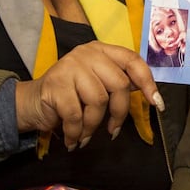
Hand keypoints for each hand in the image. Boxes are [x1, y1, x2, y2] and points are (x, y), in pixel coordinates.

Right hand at [15, 41, 163, 150]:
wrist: (32, 103)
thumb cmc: (71, 96)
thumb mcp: (97, 84)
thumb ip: (119, 83)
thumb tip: (150, 93)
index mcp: (101, 51)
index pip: (132, 60)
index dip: (147, 81)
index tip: (157, 103)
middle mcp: (87, 53)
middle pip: (119, 83)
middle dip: (119, 112)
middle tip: (113, 130)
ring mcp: (70, 66)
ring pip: (99, 100)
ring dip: (94, 125)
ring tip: (86, 135)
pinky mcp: (55, 84)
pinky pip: (76, 115)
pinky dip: (77, 132)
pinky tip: (73, 138)